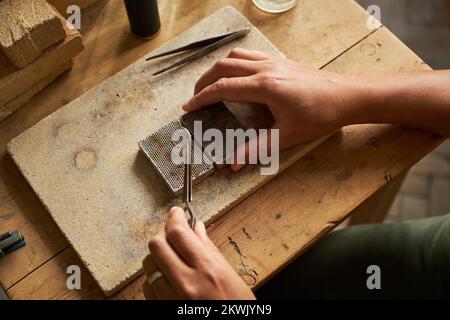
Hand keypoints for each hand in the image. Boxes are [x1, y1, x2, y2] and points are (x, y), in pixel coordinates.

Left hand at [142, 207, 255, 299]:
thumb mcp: (230, 275)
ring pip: (148, 265)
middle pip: (156, 245)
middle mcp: (186, 283)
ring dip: (157, 255)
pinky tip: (167, 275)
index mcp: (207, 270)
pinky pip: (148, 286)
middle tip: (172, 231)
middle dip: (163, 233)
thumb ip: (209, 249)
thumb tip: (197, 228)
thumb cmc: (237, 307)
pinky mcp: (164, 307)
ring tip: (171, 255)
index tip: (176, 213)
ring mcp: (171, 298)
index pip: (178, 233)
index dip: (174, 218)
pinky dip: (155, 276)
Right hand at [182, 48, 363, 170]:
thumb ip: (257, 149)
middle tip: (196, 97)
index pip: (223, 88)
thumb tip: (235, 164)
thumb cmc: (320, 115)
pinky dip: (235, 63)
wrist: (347, 96)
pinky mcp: (281, 61)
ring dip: (219, 68)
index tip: (189, 106)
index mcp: (264, 87)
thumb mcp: (287, 135)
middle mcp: (265, 69)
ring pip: (235, 56)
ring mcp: (273, 61)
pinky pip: (250, 55)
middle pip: (223, 67)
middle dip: (204, 81)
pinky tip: (238, 76)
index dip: (202, 97)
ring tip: (212, 84)